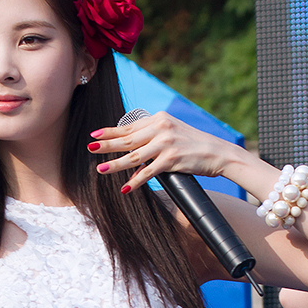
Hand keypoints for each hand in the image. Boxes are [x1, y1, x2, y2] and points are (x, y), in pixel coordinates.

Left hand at [87, 112, 231, 193]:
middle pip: (128, 139)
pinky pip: (148, 172)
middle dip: (107, 145)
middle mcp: (161, 128)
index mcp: (159, 119)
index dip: (111, 131)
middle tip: (90, 148)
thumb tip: (132, 152)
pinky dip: (135, 181)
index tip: (95, 135)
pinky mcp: (171, 160)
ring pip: (134, 156)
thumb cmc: (193, 145)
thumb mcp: (173, 133)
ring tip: (100, 170)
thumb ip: (153, 137)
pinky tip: (125, 188)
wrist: (217, 152)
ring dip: (116, 164)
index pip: (130, 126)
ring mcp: (166, 144)